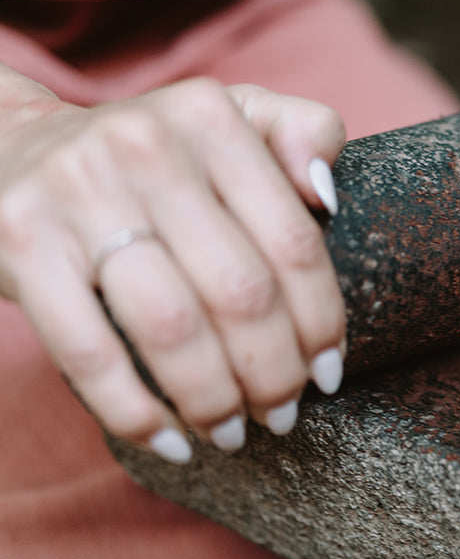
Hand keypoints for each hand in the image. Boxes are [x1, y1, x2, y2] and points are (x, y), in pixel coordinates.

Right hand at [0, 76, 347, 462]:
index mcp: (210, 118)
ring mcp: (76, 193)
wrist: (7, 147)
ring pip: (172, 327)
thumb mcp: (226, 121)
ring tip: (232, 431)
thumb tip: (326, 196)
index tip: (329, 372)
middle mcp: (144, 146)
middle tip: (283, 412)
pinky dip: (135, 411)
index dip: (322, 321)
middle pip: (240, 292)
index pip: (293, 242)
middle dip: (273, 373)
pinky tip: (170, 440)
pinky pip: (88, 351)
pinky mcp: (19, 242)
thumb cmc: (149, 158)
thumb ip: (298, 133)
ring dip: (213, 399)